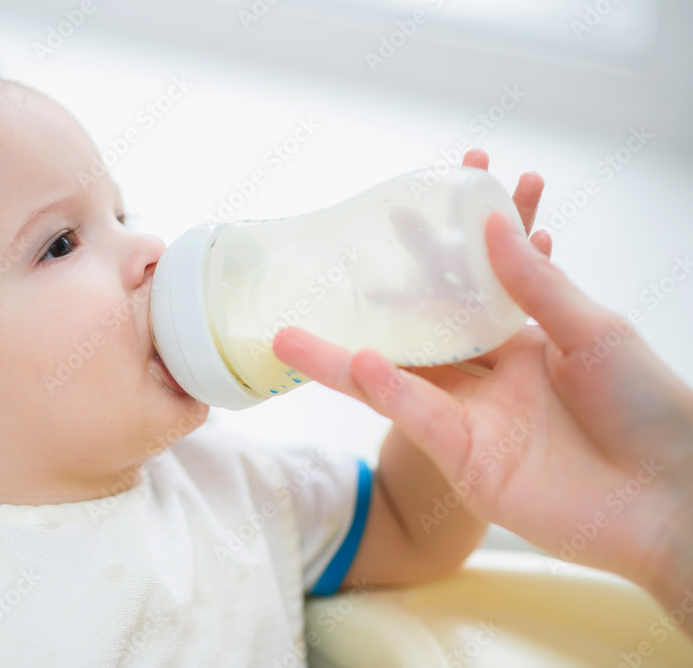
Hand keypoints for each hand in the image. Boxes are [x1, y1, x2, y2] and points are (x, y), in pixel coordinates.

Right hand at [272, 150, 692, 624]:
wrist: (675, 500)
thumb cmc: (653, 409)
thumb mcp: (595, 330)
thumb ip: (536, 284)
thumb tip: (492, 225)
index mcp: (525, 341)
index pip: (463, 291)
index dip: (431, 254)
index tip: (399, 212)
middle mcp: (491, 378)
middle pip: (417, 336)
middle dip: (370, 306)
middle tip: (319, 276)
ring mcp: (474, 420)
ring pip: (398, 381)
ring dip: (343, 359)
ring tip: (288, 336)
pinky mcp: (467, 462)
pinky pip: (420, 418)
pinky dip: (390, 391)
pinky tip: (361, 365)